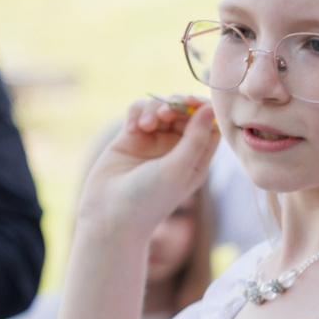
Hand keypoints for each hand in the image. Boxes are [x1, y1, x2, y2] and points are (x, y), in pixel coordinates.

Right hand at [81, 98, 219, 239]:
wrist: (110, 215)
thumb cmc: (149, 199)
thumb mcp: (178, 169)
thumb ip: (195, 139)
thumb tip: (209, 109)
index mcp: (196, 159)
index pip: (209, 126)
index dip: (204, 110)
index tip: (194, 103)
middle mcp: (177, 149)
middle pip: (185, 112)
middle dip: (177, 105)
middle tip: (166, 112)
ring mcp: (153, 141)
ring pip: (161, 107)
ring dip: (154, 109)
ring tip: (145, 126)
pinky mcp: (131, 137)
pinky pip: (138, 111)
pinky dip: (137, 113)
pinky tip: (132, 129)